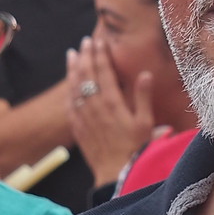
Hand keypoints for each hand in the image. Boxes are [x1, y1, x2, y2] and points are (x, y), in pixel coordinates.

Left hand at [65, 37, 163, 186]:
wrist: (116, 173)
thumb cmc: (135, 149)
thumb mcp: (146, 123)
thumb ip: (143, 97)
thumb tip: (145, 74)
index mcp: (113, 102)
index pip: (104, 71)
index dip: (101, 54)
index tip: (99, 41)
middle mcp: (95, 106)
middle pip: (87, 75)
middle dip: (86, 56)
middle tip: (85, 42)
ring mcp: (84, 116)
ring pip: (75, 87)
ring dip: (73, 69)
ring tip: (72, 55)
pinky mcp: (77, 128)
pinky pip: (69, 105)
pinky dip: (68, 91)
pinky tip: (68, 85)